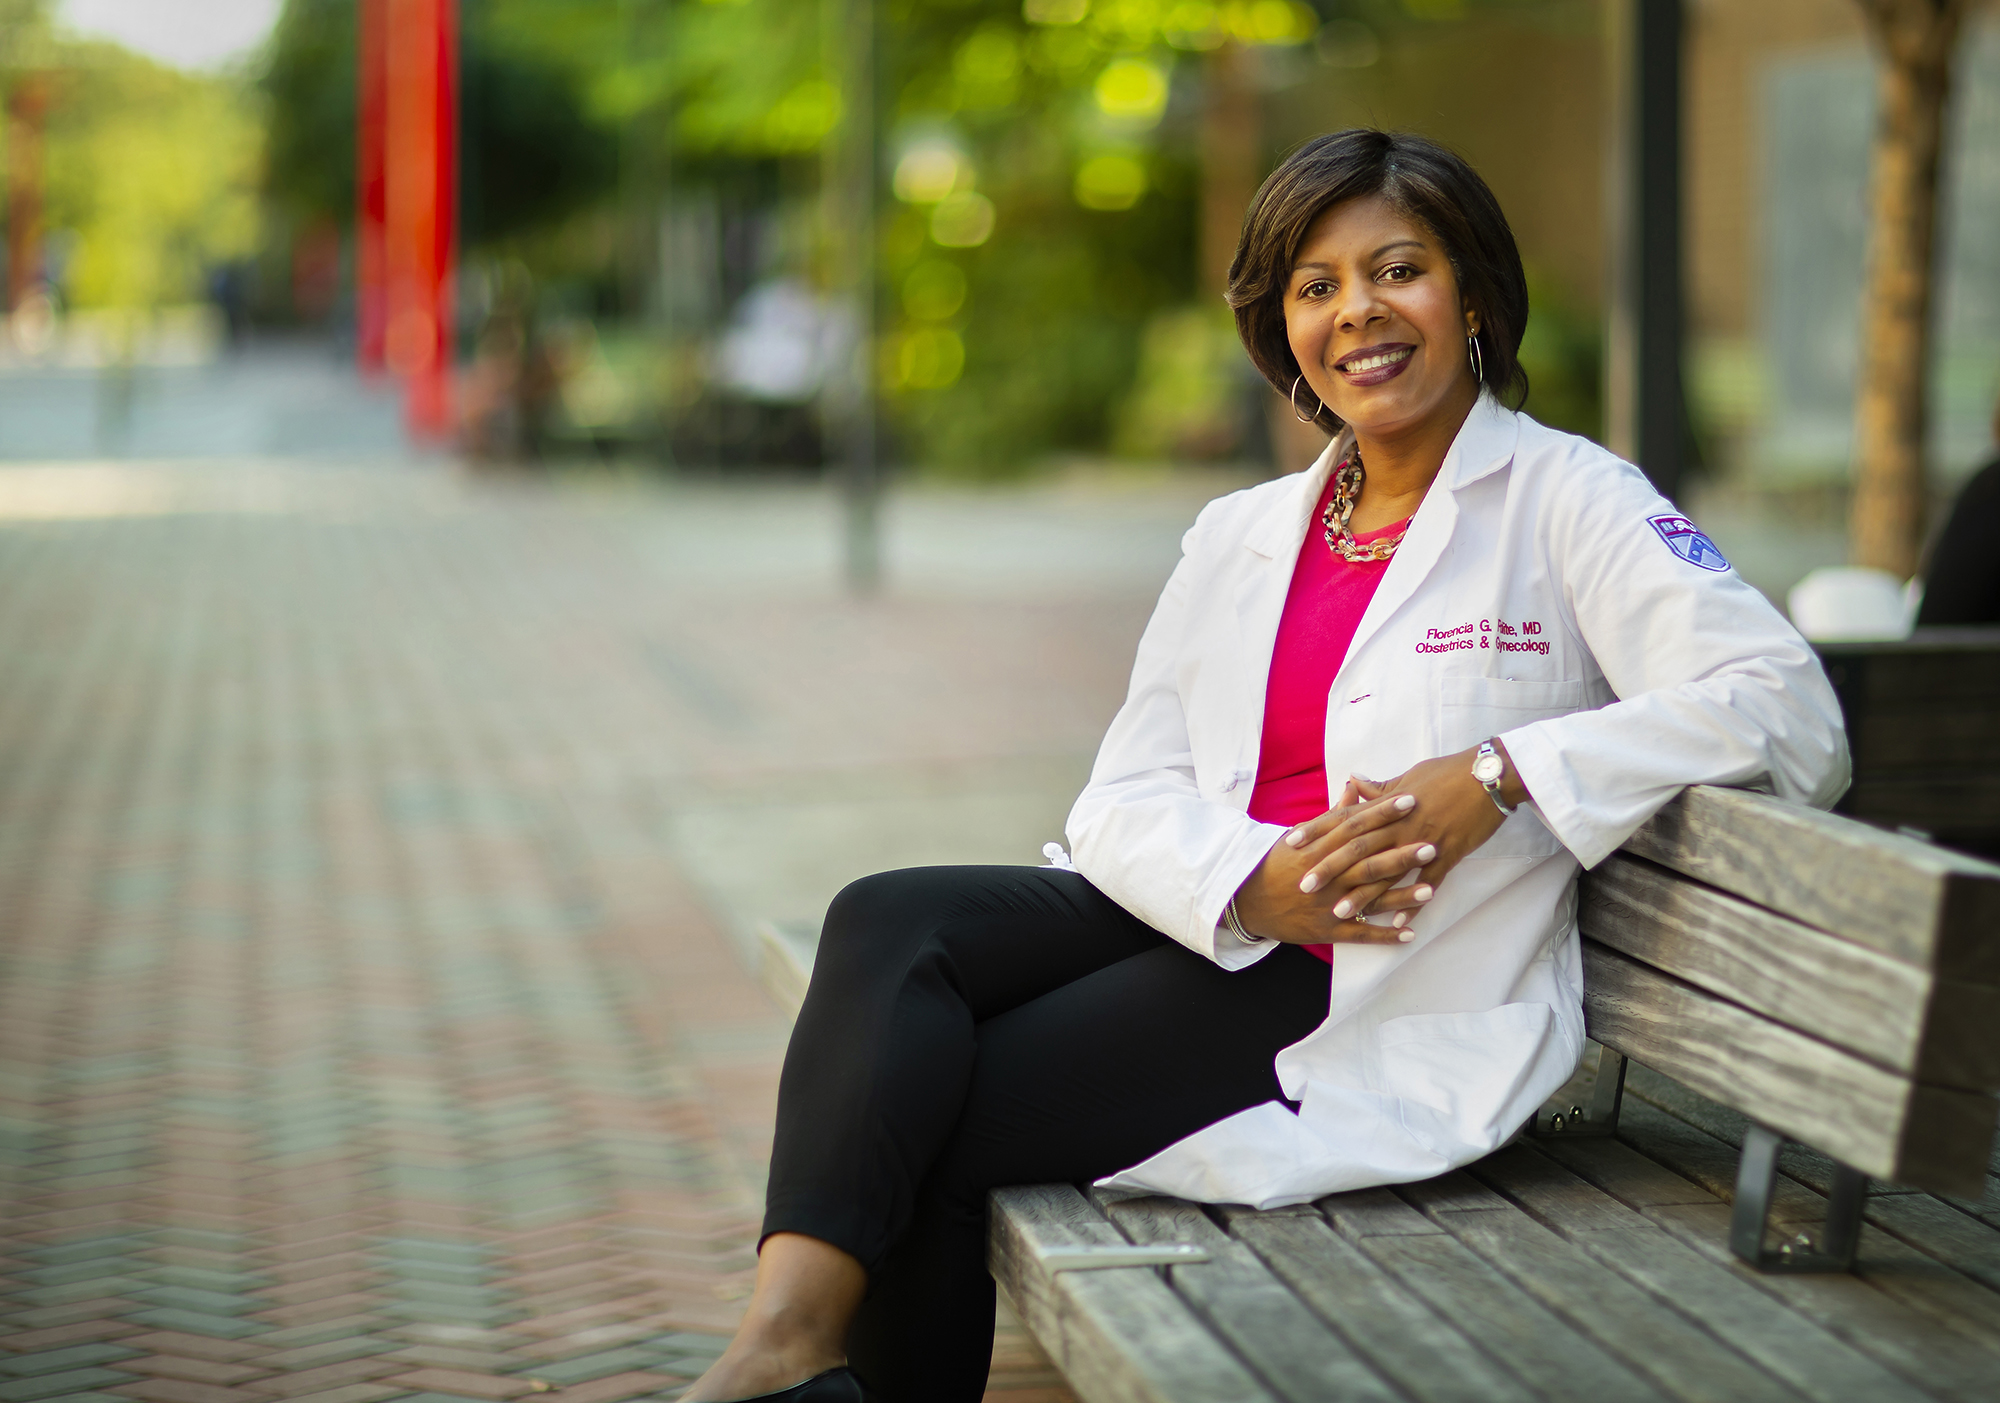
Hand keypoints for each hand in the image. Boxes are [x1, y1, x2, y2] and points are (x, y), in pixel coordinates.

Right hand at [1231, 790, 1440, 945]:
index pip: (1355, 825)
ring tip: (1430, 890)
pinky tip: (1409, 934)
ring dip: (1399, 896)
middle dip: (1399, 854)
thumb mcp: (1299, 835)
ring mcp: (1327, 903)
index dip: (1382, 813)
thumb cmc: (1274, 864)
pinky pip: (1358, 934)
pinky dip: (1383, 935)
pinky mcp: (1326, 929)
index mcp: (1319, 848)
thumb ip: (1331, 815)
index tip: (1409, 800)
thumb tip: (1353, 787)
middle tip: (1431, 844)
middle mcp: (1326, 875)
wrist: (1244, 900)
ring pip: (1367, 899)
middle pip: (1366, 862)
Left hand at [1296, 739, 1531, 931]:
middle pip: (1358, 848)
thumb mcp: (1409, 776)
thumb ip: (1379, 788)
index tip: (1292, 843)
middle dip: (1329, 867)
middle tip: (1304, 886)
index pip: (1345, 818)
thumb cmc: (1449, 772)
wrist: (1491, 775)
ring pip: (1388, 871)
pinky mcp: (1449, 854)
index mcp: (1389, 804)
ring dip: (1363, 893)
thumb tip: (1352, 783)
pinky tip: (1398, 921)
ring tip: (1339, 912)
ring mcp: (1424, 841)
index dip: (1318, 830)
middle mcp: (1401, 824)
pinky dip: (1414, 902)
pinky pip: (1428, 883)